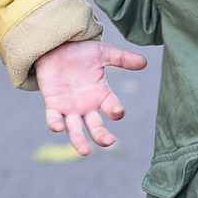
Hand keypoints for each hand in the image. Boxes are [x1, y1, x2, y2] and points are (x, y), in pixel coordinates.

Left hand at [35, 37, 148, 154]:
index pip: (112, 108)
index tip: (118, 112)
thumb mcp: (102, 53)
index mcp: (101, 95)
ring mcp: (69, 107)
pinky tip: (58, 127)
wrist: (55, 46)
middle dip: (102, 136)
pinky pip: (53, 118)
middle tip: (109, 142)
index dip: (116, 111)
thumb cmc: (80, 51)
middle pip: (95, 126)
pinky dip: (54, 123)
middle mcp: (87, 106)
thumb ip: (122, 58)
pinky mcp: (53, 104)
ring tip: (85, 151)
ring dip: (79, 141)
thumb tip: (144, 61)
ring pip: (75, 129)